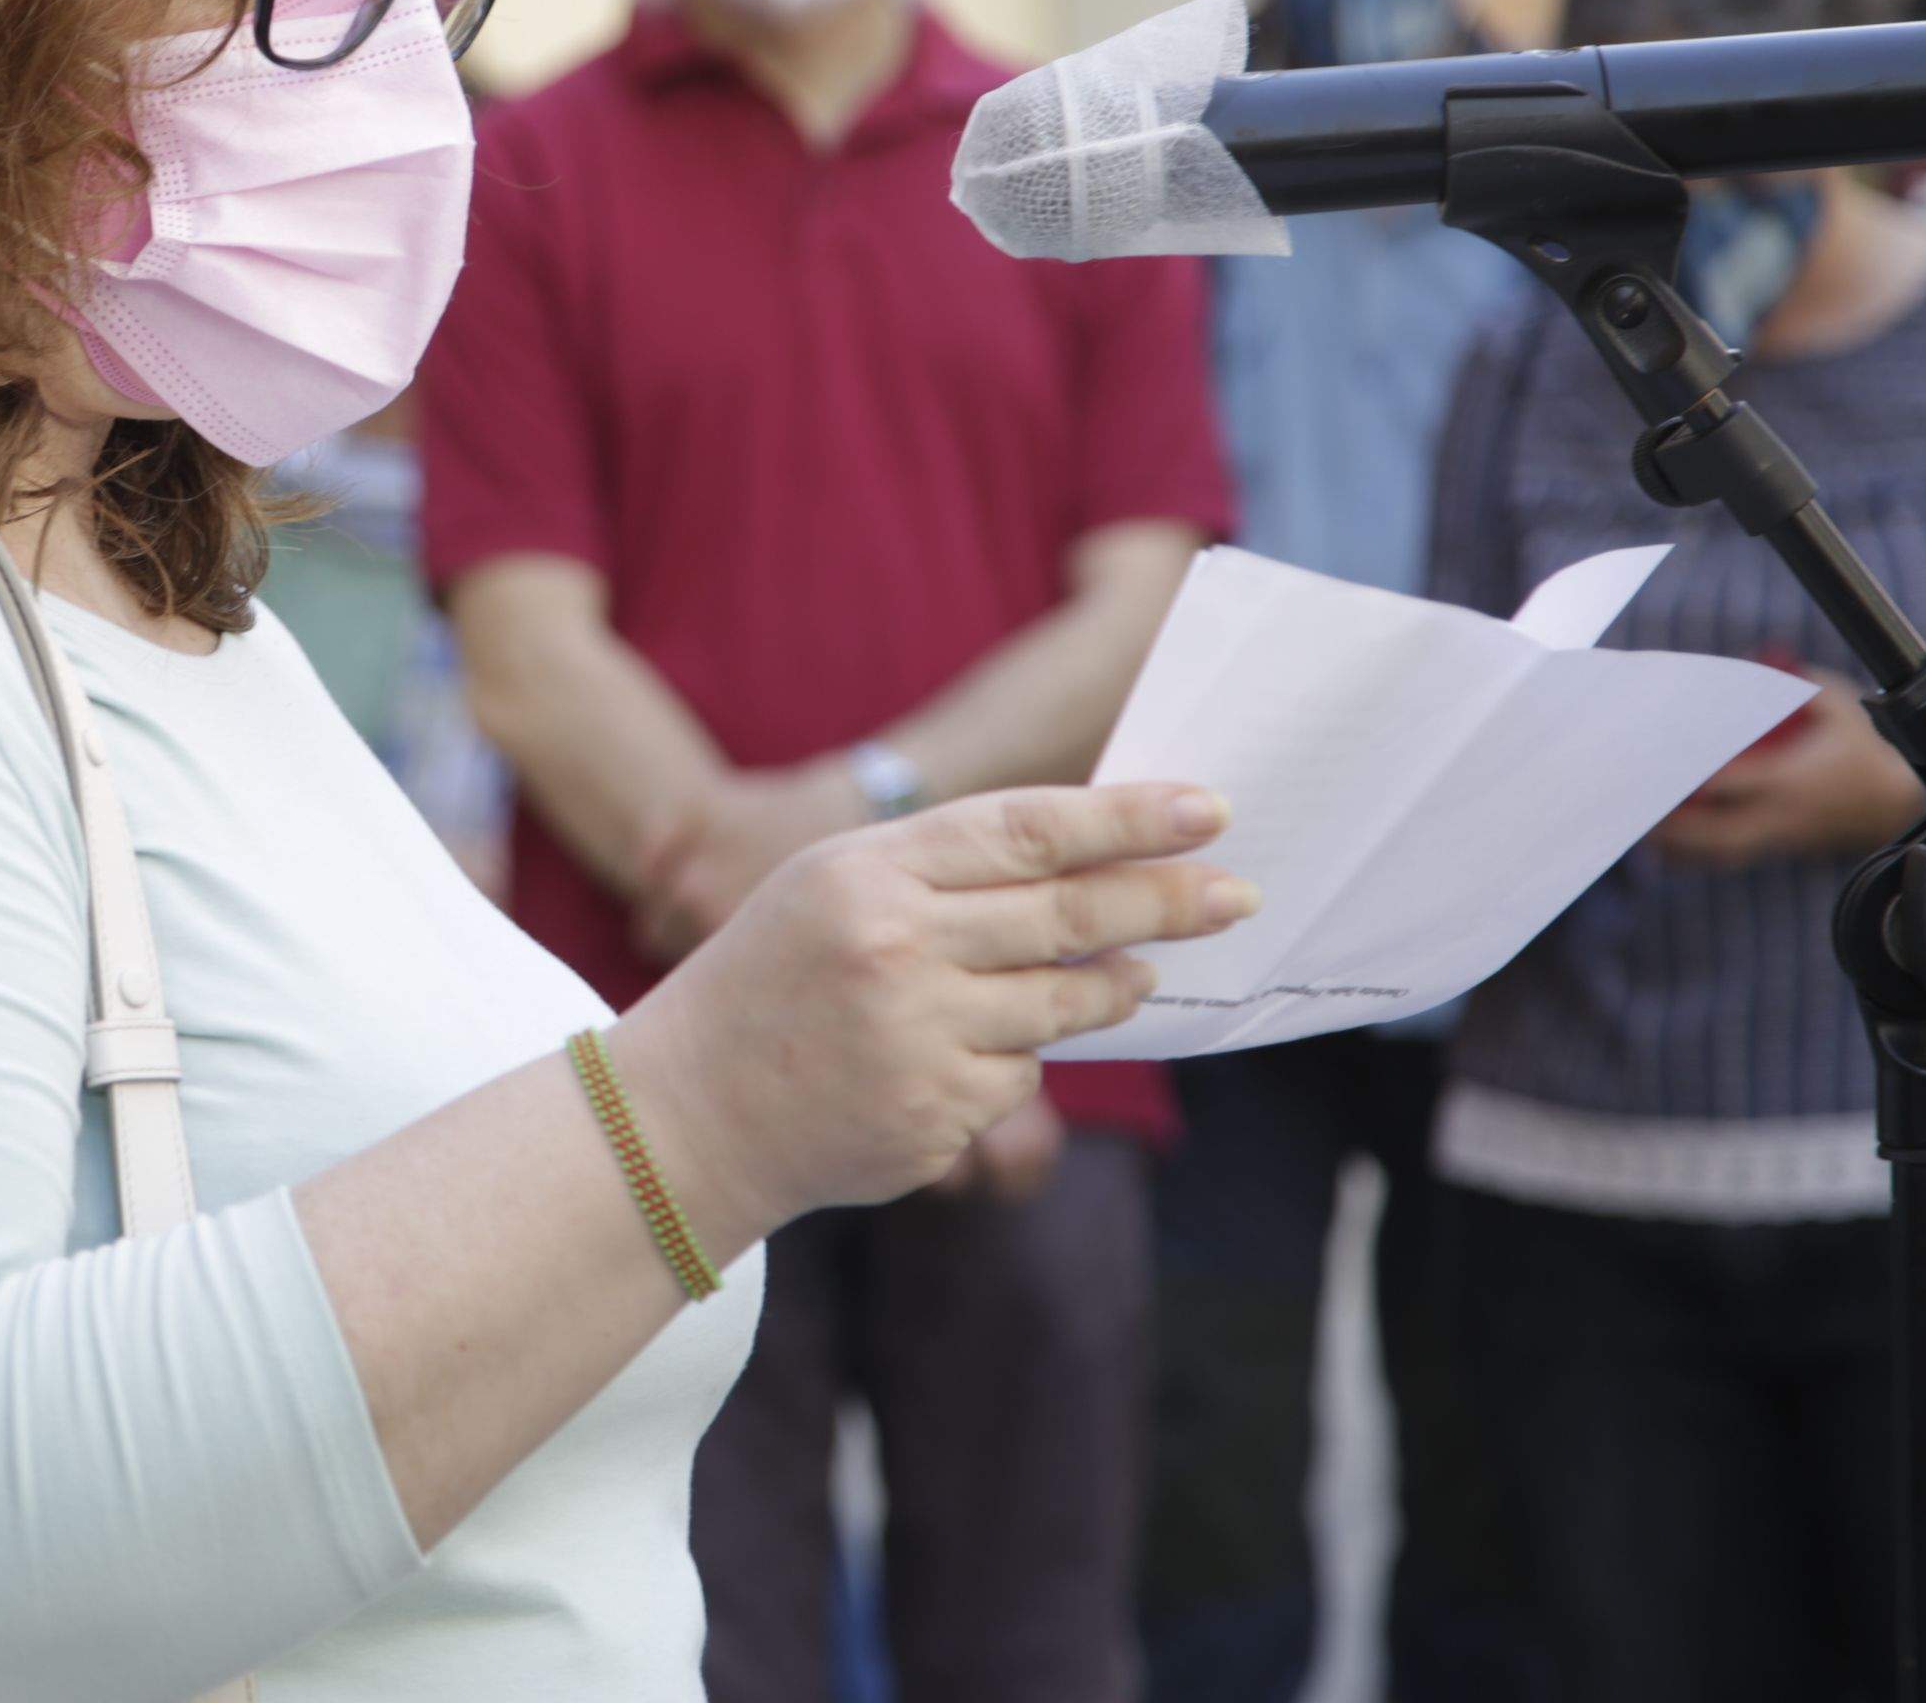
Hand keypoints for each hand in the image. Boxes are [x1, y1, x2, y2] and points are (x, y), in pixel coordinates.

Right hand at [609, 784, 1250, 1238]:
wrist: (689, 1109)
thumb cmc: (774, 978)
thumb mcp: (834, 886)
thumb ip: (949, 870)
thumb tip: (1094, 864)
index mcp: (869, 872)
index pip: (1028, 831)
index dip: (1126, 820)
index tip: (1206, 811)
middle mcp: (895, 948)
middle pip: (1068, 914)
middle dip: (1165, 900)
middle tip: (1236, 895)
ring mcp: (916, 1036)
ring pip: (1061, 1003)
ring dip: (1113, 985)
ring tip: (1136, 974)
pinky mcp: (933, 1113)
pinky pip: (1019, 1079)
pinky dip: (1013, 1062)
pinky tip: (962, 1056)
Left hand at [1651, 674, 1925, 869]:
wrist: (1892, 797)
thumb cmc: (1857, 741)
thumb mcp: (1833, 701)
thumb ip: (1789, 683)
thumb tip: (1743, 663)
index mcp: (1795, 779)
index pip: (1735, 782)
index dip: (1694, 774)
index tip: (1658, 759)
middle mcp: (1784, 815)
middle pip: (1717, 832)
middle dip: (1672, 824)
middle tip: (1632, 798)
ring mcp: (1778, 837)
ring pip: (1717, 851)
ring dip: (1674, 841)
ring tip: (1633, 818)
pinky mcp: (1774, 847)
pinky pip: (1725, 858)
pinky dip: (1689, 853)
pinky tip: (1656, 837)